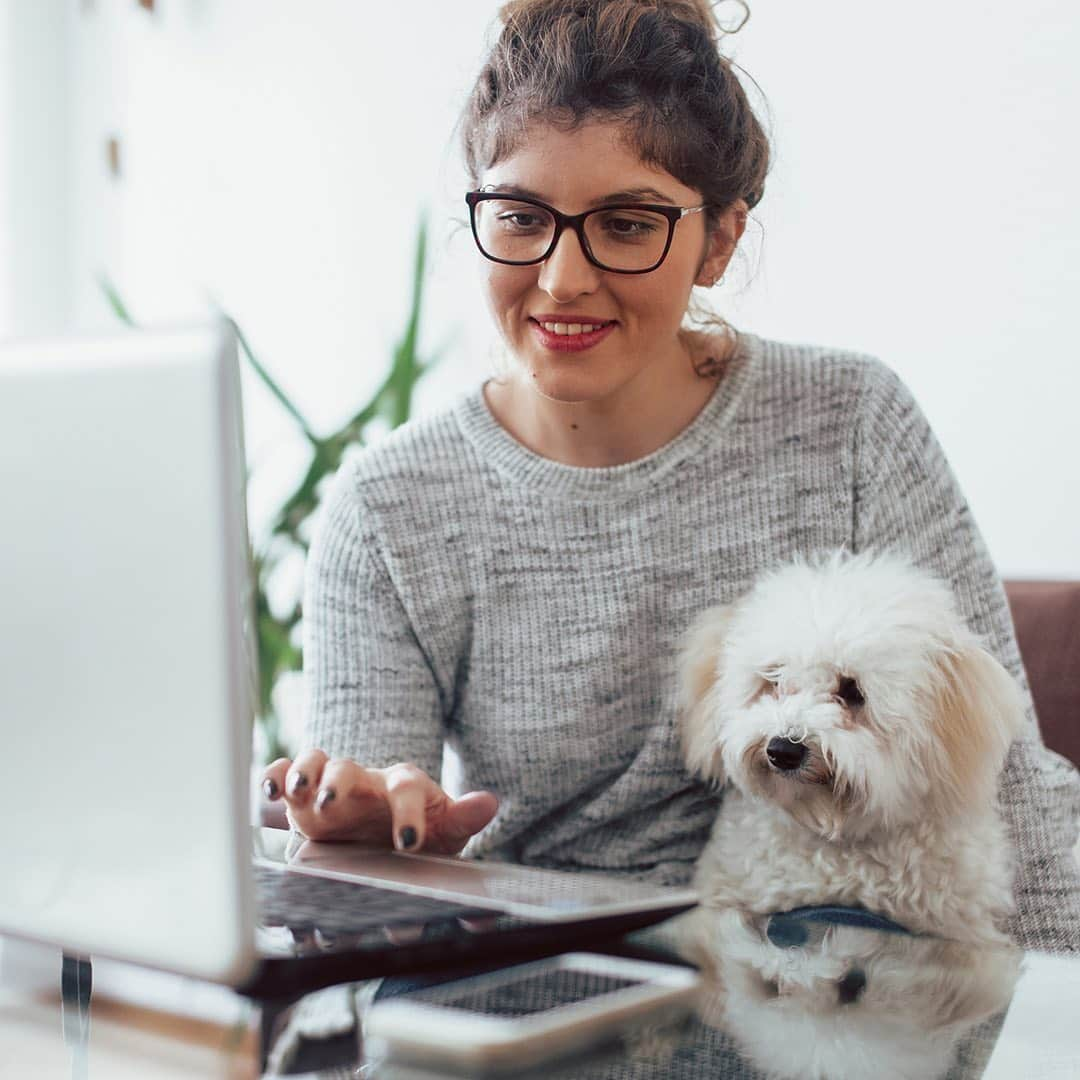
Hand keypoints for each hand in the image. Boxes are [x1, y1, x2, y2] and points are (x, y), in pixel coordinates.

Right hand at [261, 751, 497, 853]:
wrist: (386, 834)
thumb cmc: (418, 830)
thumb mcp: (445, 828)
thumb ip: (463, 817)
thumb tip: (489, 803)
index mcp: (403, 786)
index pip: (407, 788)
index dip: (408, 813)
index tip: (407, 842)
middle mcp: (365, 779)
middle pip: (350, 768)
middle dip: (338, 782)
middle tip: (332, 804)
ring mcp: (331, 783)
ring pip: (314, 763)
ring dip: (302, 773)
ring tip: (295, 792)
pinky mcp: (303, 797)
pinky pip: (284, 774)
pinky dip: (273, 777)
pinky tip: (266, 792)